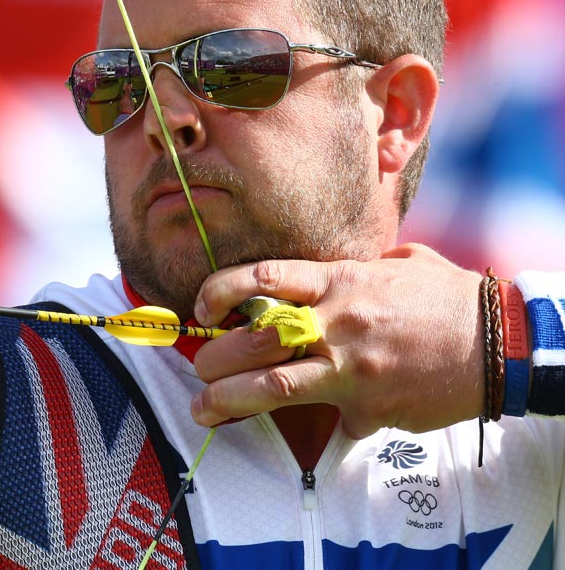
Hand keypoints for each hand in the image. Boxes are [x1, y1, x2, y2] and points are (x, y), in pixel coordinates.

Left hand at [189, 243, 485, 437]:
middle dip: (212, 356)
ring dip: (227, 399)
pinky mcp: (369, 407)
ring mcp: (351, 368)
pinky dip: (312, 425)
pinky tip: (298, 433)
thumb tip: (315, 280)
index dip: (219, 290)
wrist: (500, 342)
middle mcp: (338, 322)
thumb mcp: (392, 266)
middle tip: (198, 367)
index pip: (261, 277)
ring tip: (203, 408)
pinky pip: (328, 420)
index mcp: (340, 280)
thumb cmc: (444, 298)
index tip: (201, 306)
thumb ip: (347, 273)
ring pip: (271, 388)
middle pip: (253, 340)